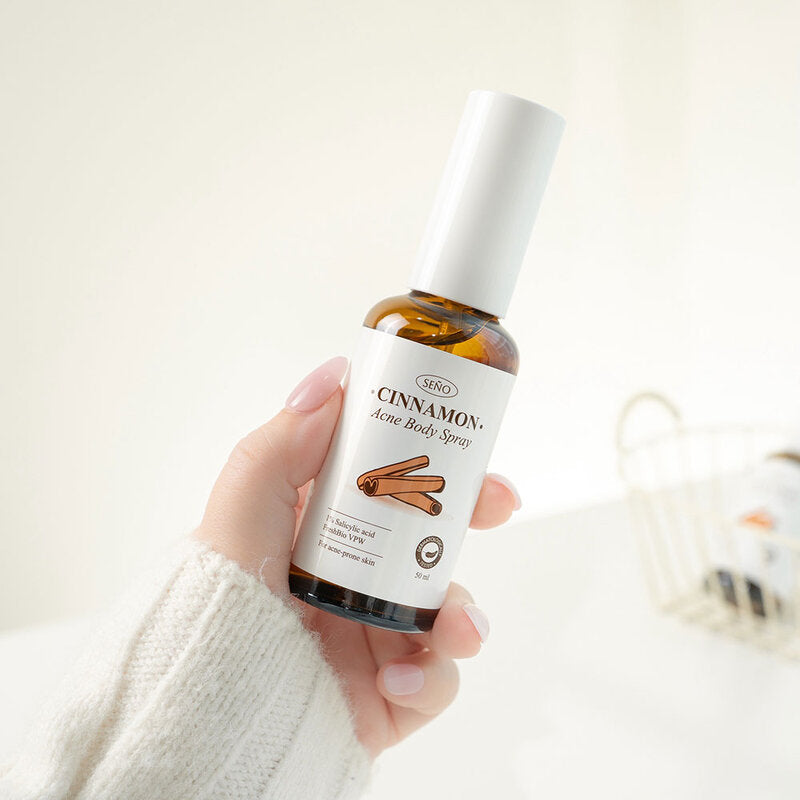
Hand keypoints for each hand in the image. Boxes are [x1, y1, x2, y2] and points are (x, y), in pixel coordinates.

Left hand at [195, 356, 520, 757]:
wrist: (207, 704)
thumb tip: (335, 378)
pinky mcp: (387, 696)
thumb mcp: (245, 504)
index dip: (442, 465)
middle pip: (438, 543)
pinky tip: (395, 680)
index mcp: (331, 532)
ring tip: (453, 628)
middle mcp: (358, 581)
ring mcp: (376, 640)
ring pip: (450, 617)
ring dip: (465, 617)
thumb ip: (284, 441)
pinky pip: (434, 685)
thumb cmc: (219, 598)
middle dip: (476, 523)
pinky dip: (428, 681)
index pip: (399, 488)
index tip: (469, 450)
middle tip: (497, 507)